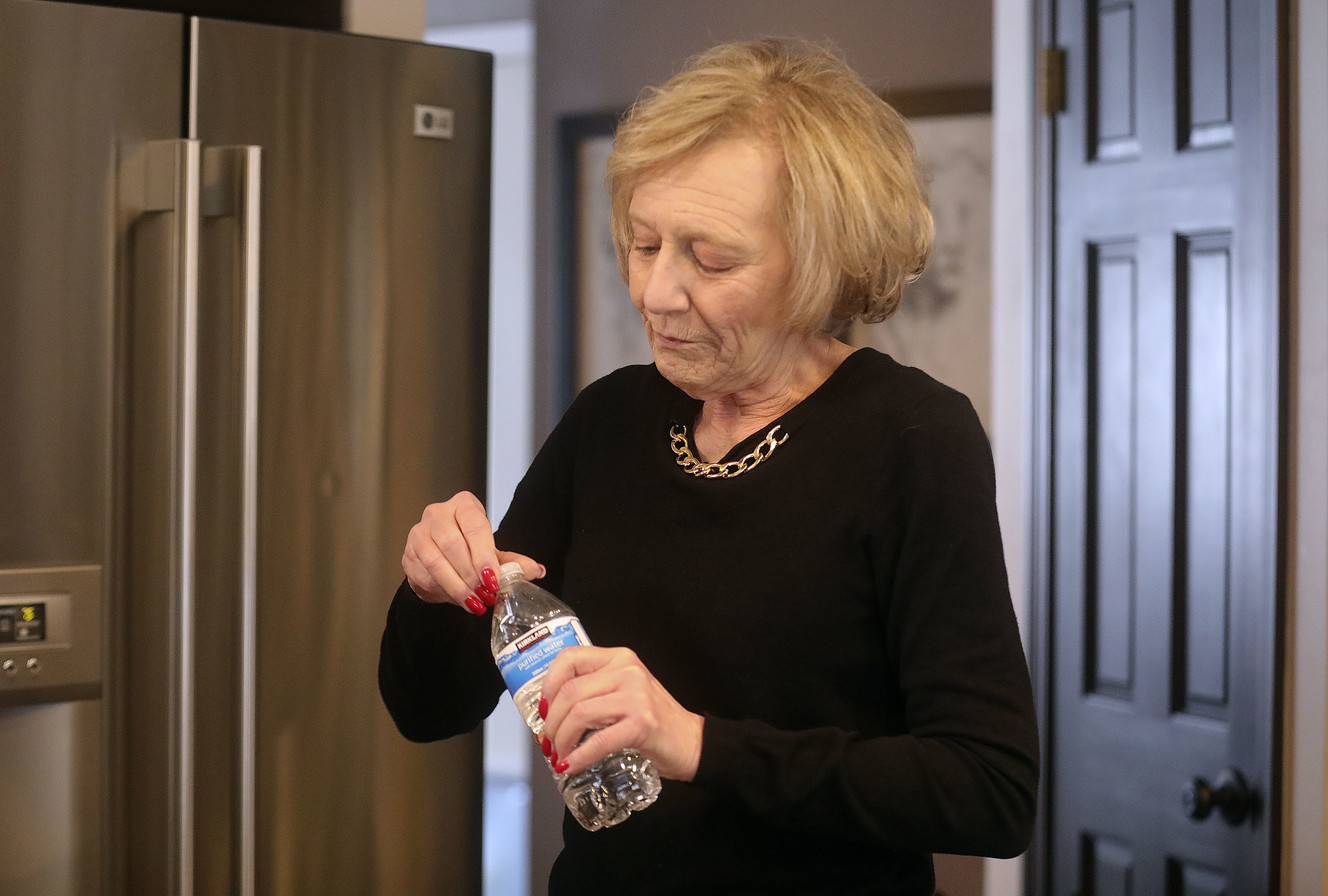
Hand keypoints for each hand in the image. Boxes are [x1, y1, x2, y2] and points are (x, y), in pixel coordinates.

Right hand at [401, 491, 541, 614]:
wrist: (441, 554)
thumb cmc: (469, 546)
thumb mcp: (492, 551)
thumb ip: (512, 562)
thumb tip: (537, 571)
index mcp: (463, 505)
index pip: (474, 527)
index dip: (485, 555)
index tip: (493, 579)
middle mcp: (437, 514)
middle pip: (453, 545)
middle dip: (471, 575)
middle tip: (486, 596)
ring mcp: (418, 533)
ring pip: (436, 563)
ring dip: (457, 587)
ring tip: (474, 603)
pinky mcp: (407, 554)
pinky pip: (424, 576)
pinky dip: (442, 592)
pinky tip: (457, 600)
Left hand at [539, 646, 703, 781]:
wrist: (692, 742)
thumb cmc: (653, 721)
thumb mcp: (623, 692)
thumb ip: (594, 692)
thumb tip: (548, 714)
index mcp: (619, 658)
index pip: (570, 658)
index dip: (548, 684)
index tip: (543, 708)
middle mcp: (627, 670)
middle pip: (570, 691)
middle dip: (551, 722)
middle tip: (548, 743)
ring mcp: (636, 696)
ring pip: (579, 713)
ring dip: (562, 740)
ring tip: (559, 756)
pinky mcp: (642, 723)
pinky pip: (598, 740)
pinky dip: (579, 756)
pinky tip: (571, 766)